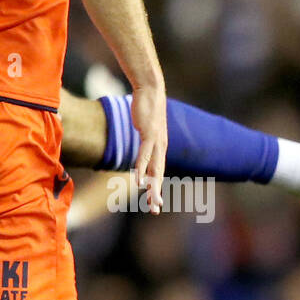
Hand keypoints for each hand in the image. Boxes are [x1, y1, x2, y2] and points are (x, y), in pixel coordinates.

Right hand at [130, 85, 167, 213]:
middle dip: (156, 193)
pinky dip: (141, 168)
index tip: (154, 203)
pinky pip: (144, 154)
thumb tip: (140, 141)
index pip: (158, 171)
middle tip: (156, 210)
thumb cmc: (146, 107)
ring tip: (151, 200)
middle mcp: (160, 146)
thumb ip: (144, 136)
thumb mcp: (145, 125)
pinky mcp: (148, 133)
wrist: (151, 90)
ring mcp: (156, 141)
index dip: (156, 187)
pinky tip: (139, 179)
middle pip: (158, 174)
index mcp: (160, 146)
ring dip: (152, 186)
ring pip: (154, 168)